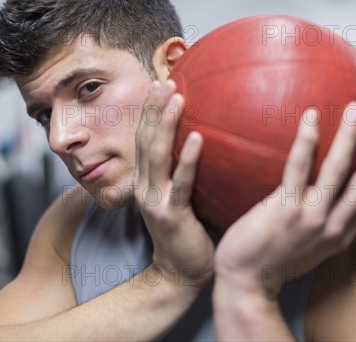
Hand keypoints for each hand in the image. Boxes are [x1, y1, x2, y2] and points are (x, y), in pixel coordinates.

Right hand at [134, 79, 213, 289]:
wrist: (179, 274)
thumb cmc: (188, 234)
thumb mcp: (182, 198)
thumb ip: (187, 173)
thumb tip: (209, 143)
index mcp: (148, 181)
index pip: (145, 139)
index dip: (151, 112)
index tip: (162, 84)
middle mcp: (146, 186)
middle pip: (146, 139)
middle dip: (153, 108)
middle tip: (165, 80)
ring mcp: (155, 201)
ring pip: (157, 155)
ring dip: (166, 124)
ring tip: (176, 97)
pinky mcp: (171, 216)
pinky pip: (181, 183)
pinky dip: (186, 159)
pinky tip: (196, 138)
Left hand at [214, 104, 355, 298]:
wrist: (246, 284)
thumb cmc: (271, 262)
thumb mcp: (306, 248)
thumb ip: (318, 225)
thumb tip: (313, 198)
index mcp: (340, 236)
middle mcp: (333, 227)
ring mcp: (311, 218)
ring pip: (339, 170)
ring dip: (351, 136)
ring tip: (354, 110)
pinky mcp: (286, 210)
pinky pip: (299, 168)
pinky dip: (307, 141)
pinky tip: (311, 119)